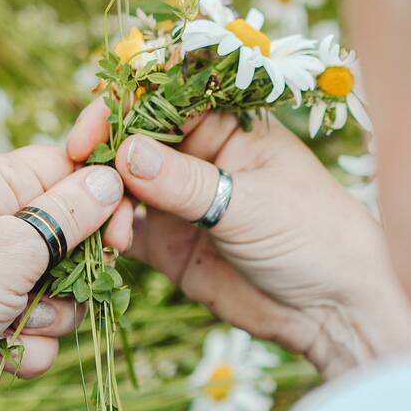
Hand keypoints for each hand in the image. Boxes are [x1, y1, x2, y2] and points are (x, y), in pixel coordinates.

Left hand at [0, 146, 127, 410]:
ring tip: (14, 323)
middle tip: (61, 287)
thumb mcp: (14, 243)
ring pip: (60, 290)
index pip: (69, 171)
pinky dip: (26, 344)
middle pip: (71, 236)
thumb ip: (70, 213)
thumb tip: (110, 179)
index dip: (102, 202)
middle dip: (75, 272)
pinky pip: (36, 328)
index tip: (120, 239)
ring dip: (50, 315)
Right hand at [68, 99, 410, 376]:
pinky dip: (108, 233)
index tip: (93, 128)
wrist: (330, 312)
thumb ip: (185, 181)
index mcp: (228, 125)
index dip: (124, 105)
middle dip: (103, 153)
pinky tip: (110, 246)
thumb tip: (124, 152)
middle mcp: (198, 156)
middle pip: (133, 137)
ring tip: (114, 227)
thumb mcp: (251, 203)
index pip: (164, 98)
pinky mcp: (167, 243)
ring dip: (105, 198)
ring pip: (121, 184)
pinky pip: (123, 229)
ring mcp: (179, 199)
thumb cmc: (314, 236)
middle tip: (81, 173)